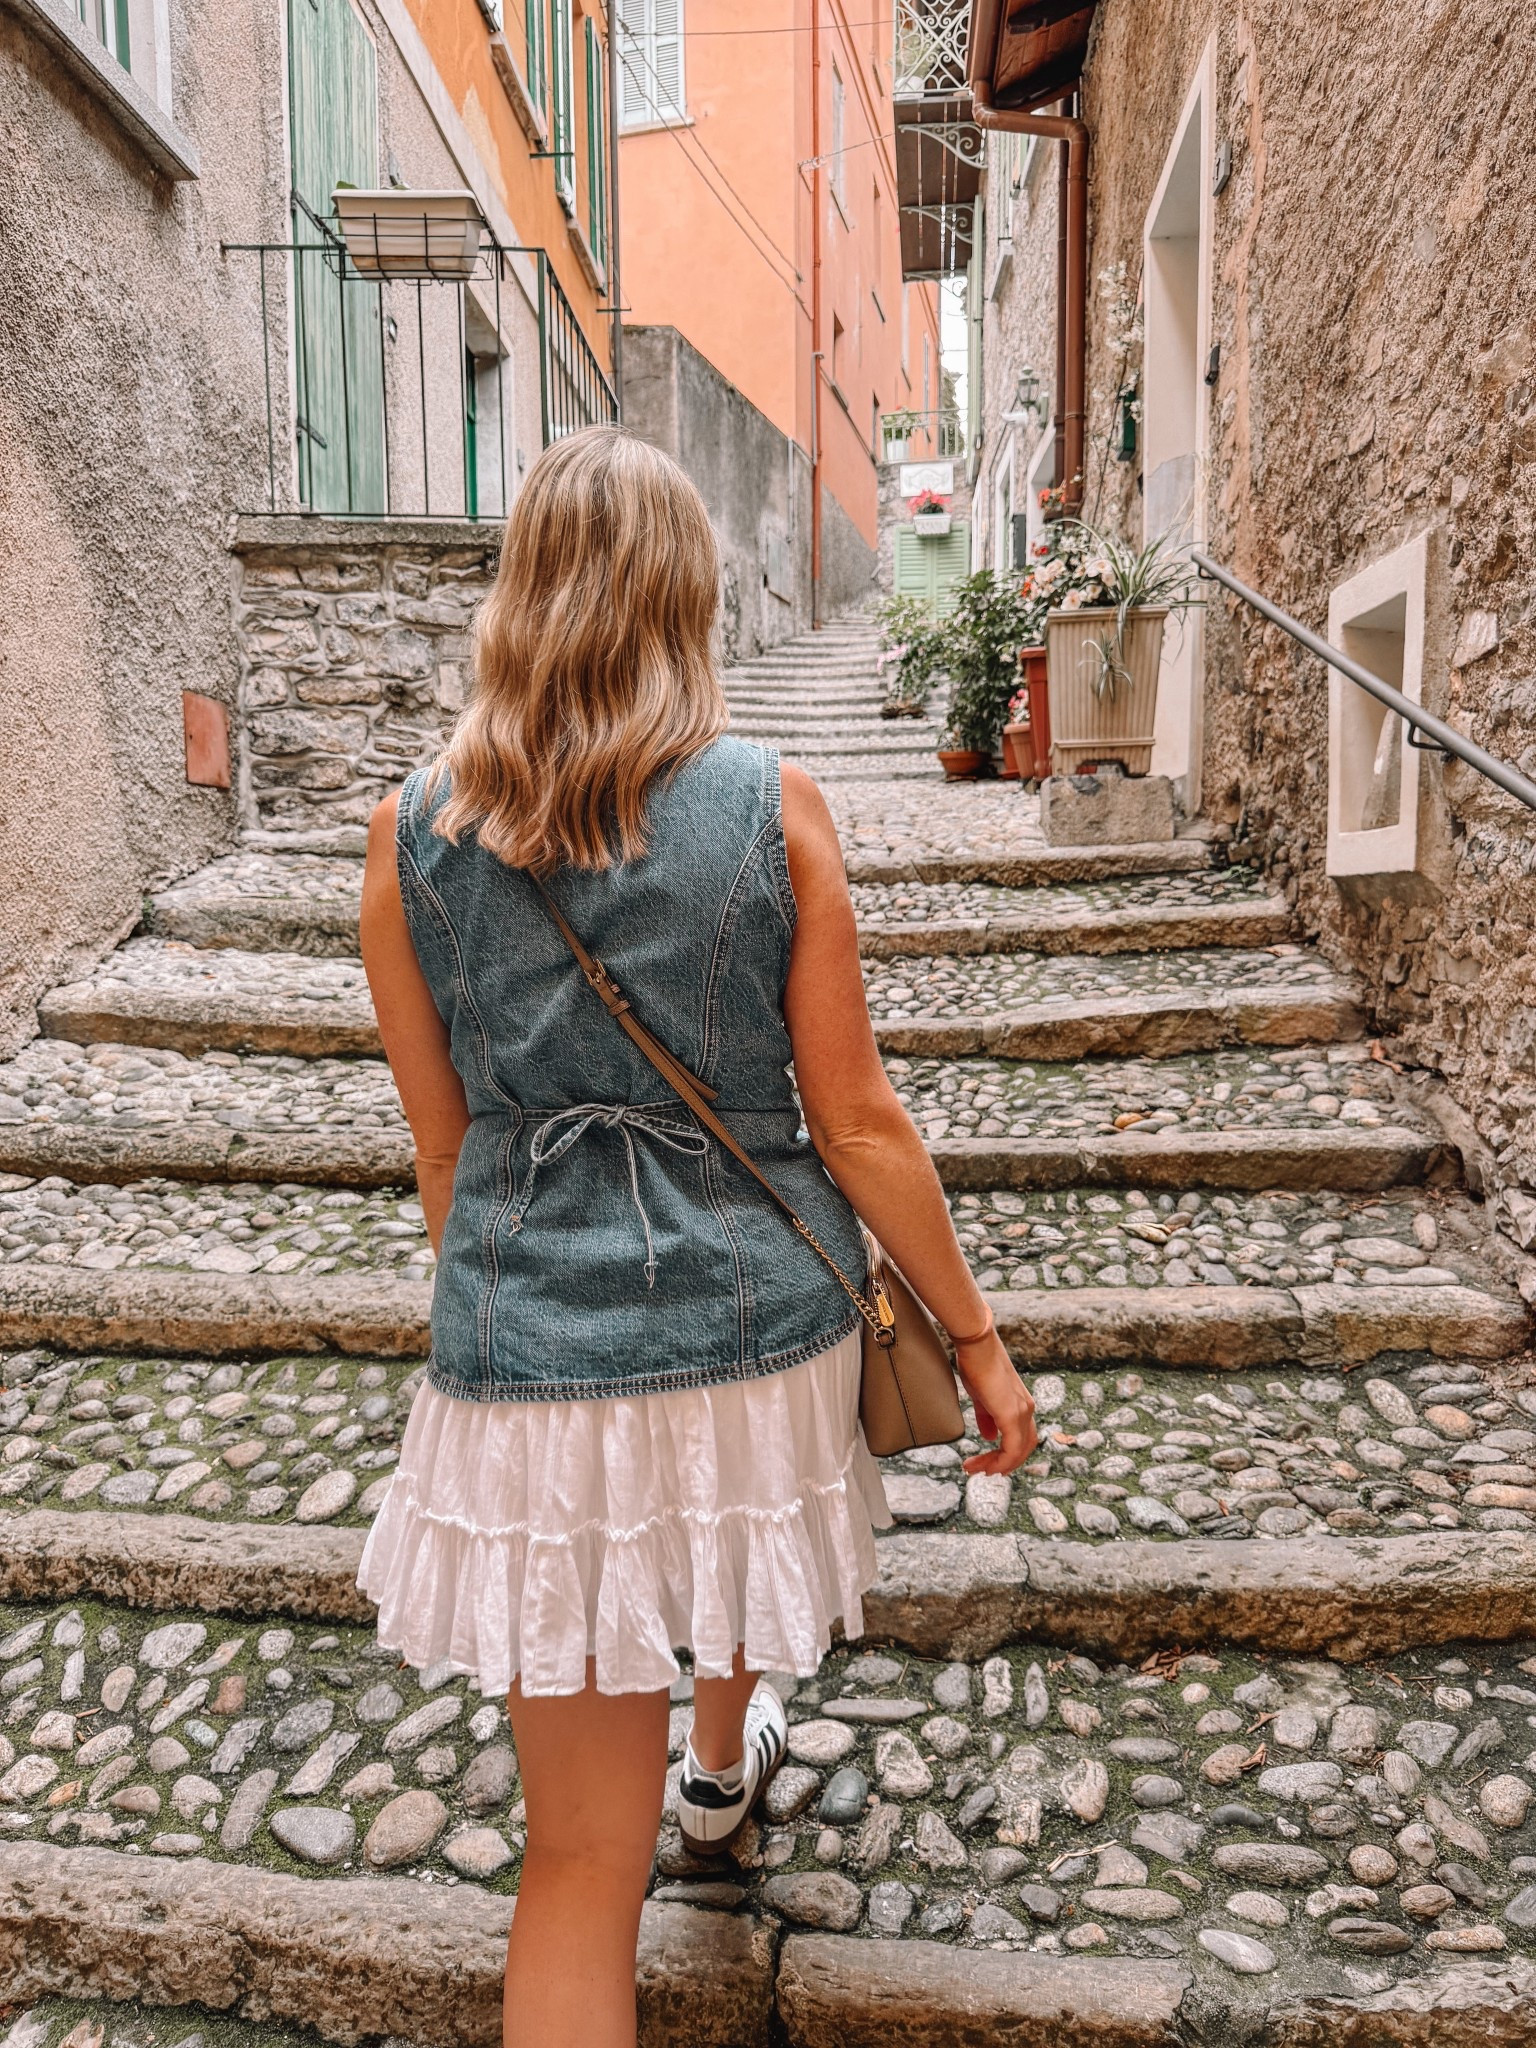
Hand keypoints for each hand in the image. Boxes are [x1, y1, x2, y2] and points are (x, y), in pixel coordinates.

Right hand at [951, 1329, 1036, 1474]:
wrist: (976, 1344)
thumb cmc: (977, 1363)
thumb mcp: (981, 1396)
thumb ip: (987, 1418)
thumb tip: (990, 1436)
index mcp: (1021, 1405)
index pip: (1020, 1439)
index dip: (1006, 1456)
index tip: (986, 1464)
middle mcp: (1027, 1409)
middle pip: (1022, 1449)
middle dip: (1001, 1464)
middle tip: (978, 1471)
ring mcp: (1021, 1411)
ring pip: (1018, 1452)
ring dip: (997, 1465)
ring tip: (975, 1469)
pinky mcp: (1011, 1413)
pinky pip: (1011, 1447)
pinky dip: (1001, 1461)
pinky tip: (987, 1466)